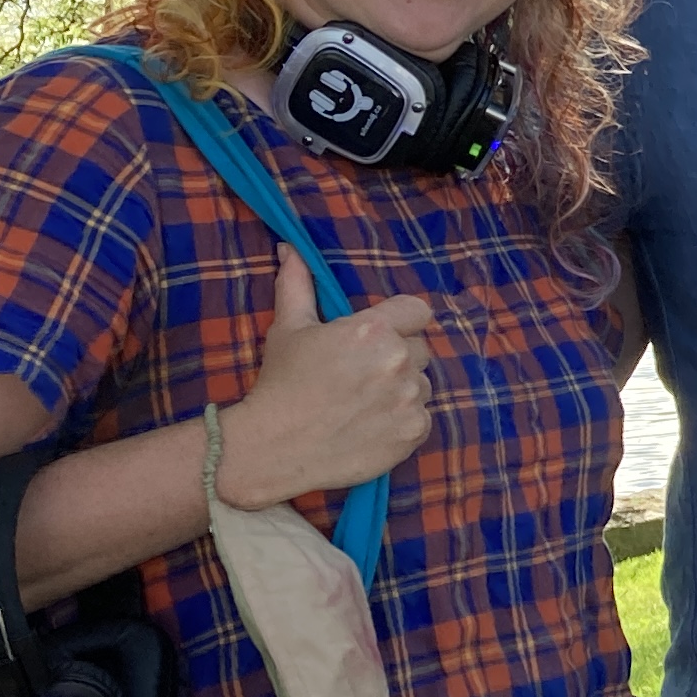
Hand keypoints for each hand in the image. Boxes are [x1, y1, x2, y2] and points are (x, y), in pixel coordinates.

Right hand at [216, 248, 433, 508]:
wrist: (273, 447)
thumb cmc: (280, 384)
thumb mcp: (288, 328)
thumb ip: (299, 285)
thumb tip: (291, 248)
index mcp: (373, 330)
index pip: (418, 310)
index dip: (401, 320)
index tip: (382, 334)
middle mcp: (398, 361)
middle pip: (419, 348)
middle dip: (397, 356)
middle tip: (361, 373)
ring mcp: (411, 399)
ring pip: (423, 383)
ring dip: (402, 388)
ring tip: (363, 401)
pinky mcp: (414, 431)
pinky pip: (422, 416)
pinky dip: (403, 420)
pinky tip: (370, 424)